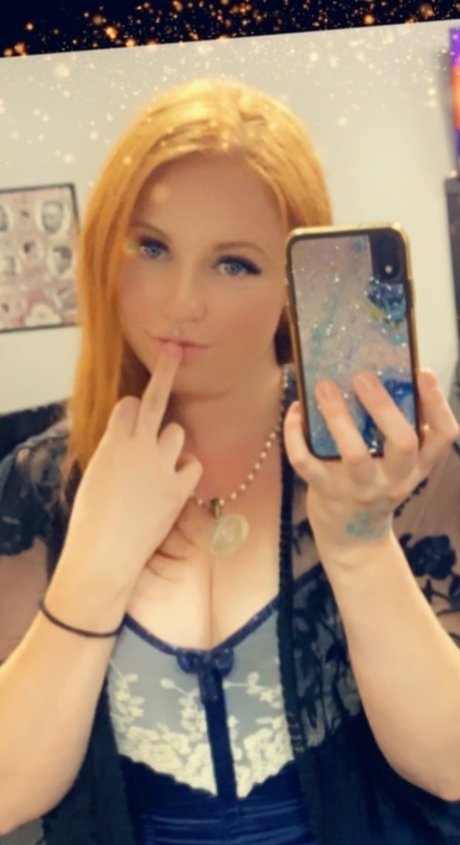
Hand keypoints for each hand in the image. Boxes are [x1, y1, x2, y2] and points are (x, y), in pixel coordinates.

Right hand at [61, 344, 202, 594]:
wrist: (105, 553)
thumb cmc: (91, 519)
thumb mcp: (96, 475)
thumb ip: (113, 452)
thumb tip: (126, 442)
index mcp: (112, 441)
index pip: (128, 405)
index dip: (132, 408)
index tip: (134, 410)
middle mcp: (139, 445)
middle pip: (156, 399)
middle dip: (165, 371)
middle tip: (174, 351)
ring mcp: (162, 464)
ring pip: (177, 433)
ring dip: (170, 443)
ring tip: (158, 466)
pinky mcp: (180, 487)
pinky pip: (193, 464)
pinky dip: (185, 471)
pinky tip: (175, 483)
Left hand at [283, 369, 458, 553]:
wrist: (353, 538)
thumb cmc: (375, 484)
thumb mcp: (398, 465)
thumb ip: (397, 431)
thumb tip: (380, 376)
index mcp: (417, 465)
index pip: (442, 436)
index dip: (437, 404)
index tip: (423, 373)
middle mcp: (395, 478)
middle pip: (403, 443)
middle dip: (383, 406)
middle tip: (362, 375)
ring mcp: (361, 488)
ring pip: (355, 453)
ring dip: (338, 417)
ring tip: (324, 387)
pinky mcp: (328, 492)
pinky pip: (308, 463)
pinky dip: (296, 435)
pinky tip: (295, 411)